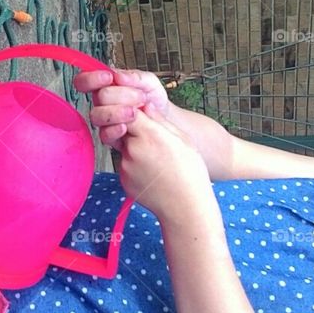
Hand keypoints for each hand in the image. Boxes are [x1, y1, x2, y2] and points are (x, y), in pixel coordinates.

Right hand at [74, 68, 172, 147]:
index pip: (86, 80)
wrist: (164, 120)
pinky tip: (126, 126)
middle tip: (139, 96)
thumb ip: (135, 76)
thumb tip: (118, 75)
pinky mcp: (110, 136)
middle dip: (120, 95)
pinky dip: (115, 130)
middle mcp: (103, 103)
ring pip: (97, 116)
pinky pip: (104, 134)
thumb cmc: (153, 99)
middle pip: (97, 97)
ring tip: (134, 112)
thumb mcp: (150, 82)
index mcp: (107, 86)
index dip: (92, 78)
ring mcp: (105, 120)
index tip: (108, 77)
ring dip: (116, 113)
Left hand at [117, 102, 209, 217]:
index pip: (129, 110)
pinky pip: (125, 164)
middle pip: (122, 127)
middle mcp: (132, 148)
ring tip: (157, 161)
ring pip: (124, 147)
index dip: (134, 110)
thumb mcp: (183, 139)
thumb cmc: (191, 172)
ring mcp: (125, 165)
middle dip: (133, 129)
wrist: (186, 207)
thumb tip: (145, 105)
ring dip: (134, 148)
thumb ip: (160, 121)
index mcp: (149, 135)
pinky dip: (135, 165)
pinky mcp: (122, 179)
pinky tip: (152, 173)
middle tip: (153, 140)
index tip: (143, 114)